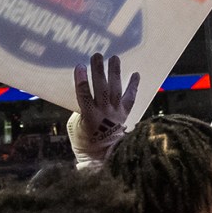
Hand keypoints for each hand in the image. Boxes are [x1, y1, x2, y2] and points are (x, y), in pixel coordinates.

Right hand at [67, 53, 138, 167]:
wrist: (103, 157)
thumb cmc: (84, 143)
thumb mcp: (75, 127)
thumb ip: (80, 109)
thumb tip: (85, 96)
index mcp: (88, 117)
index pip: (84, 95)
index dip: (81, 81)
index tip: (79, 66)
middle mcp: (104, 112)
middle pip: (101, 88)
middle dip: (99, 71)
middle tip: (97, 55)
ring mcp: (116, 112)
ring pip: (115, 89)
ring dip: (115, 73)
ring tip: (114, 58)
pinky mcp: (124, 113)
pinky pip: (130, 98)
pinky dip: (133, 85)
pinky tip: (136, 73)